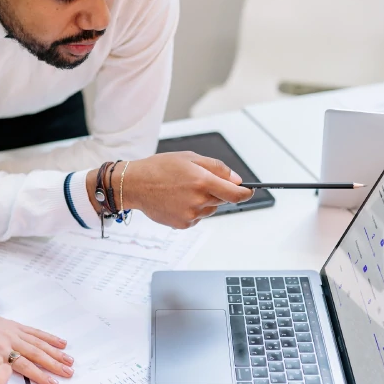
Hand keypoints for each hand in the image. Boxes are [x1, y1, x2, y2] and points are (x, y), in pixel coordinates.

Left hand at [0, 298, 73, 383]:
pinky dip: (48, 338)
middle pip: (36, 355)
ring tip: (69, 361)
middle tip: (68, 373)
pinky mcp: (15, 326)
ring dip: (55, 353)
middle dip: (53, 365)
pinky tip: (61, 343)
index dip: (39, 376)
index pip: (24, 366)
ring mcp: (13, 333)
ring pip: (38, 344)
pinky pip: (34, 333)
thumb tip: (1, 382)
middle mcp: (8, 341)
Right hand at [87, 152, 254, 228]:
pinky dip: (193, 210)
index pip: (235, 194)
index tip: (249, 192)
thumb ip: (217, 168)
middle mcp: (198, 200)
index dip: (246, 193)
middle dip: (217, 191)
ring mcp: (190, 215)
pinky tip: (177, 200)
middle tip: (197, 182)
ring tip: (183, 191)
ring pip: (210, 209)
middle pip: (222, 200)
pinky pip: (198, 217)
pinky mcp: (183, 224)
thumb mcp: (190, 158)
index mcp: (202, 181)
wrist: (135, 185)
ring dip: (204, 201)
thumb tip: (236, 180)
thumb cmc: (159, 168)